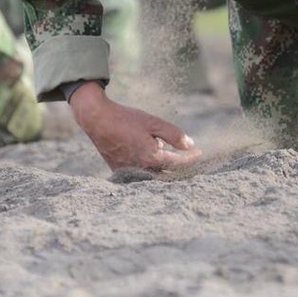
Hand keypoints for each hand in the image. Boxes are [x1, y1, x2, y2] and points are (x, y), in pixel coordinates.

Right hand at [68, 81, 200, 170]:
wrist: (98, 120)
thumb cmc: (126, 119)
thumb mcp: (153, 122)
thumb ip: (173, 135)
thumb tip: (189, 145)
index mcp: (151, 158)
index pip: (178, 163)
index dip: (190, 158)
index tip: (199, 153)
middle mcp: (141, 169)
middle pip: (167, 175)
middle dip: (180, 169)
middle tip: (188, 160)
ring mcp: (130, 172)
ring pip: (153, 177)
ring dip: (165, 171)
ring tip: (172, 160)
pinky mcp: (120, 171)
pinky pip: (140, 175)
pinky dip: (149, 171)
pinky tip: (153, 163)